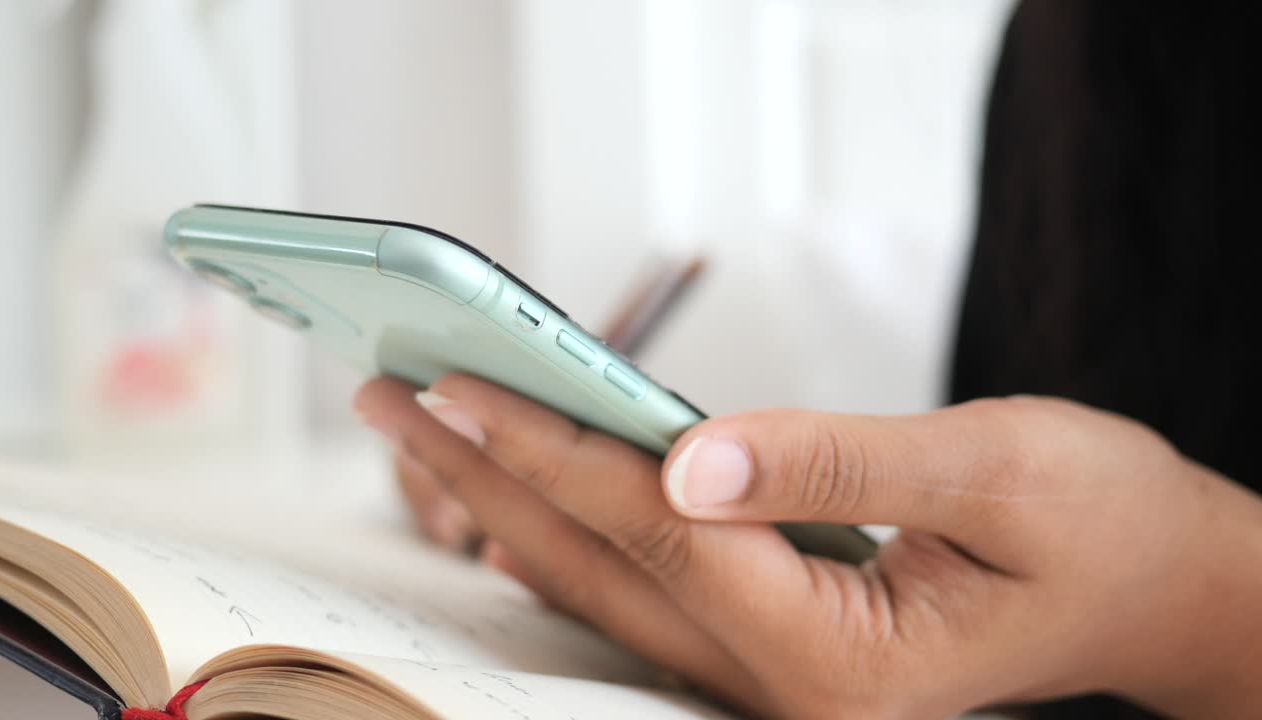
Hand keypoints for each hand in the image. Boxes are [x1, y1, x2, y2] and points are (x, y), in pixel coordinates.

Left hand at [355, 375, 1261, 718]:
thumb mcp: (997, 474)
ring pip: (606, 588)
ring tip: (424, 438)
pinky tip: (508, 507)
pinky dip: (568, 542)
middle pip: (603, 569)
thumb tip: (687, 453)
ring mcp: (773, 682)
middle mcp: (787, 690)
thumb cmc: (1101, 526)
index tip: (455, 381)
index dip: (551, 450)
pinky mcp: (774, 649)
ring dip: (508, 507)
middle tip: (392, 400)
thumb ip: (837, 463)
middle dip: (488, 478)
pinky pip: (643, 600)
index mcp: (838, 660)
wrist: (1152, 587)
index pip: (659, 535)